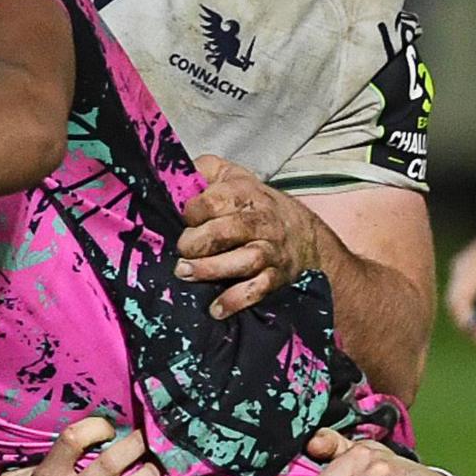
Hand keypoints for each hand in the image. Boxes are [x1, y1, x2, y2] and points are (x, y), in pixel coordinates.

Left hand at [175, 155, 328, 319]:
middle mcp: (260, 222)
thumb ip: (204, 169)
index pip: (215, 201)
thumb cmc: (254, 204)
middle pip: (226, 231)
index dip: (193, 211)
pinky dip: (236, 300)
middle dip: (197, 242)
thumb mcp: (231, 176)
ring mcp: (269, 251)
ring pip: (244, 260)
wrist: (302, 234)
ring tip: (186, 273)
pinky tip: (216, 308)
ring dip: (211, 269)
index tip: (183, 219)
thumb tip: (173, 167)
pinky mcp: (275, 277)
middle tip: (181, 250)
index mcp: (246, 194)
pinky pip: (258, 289)